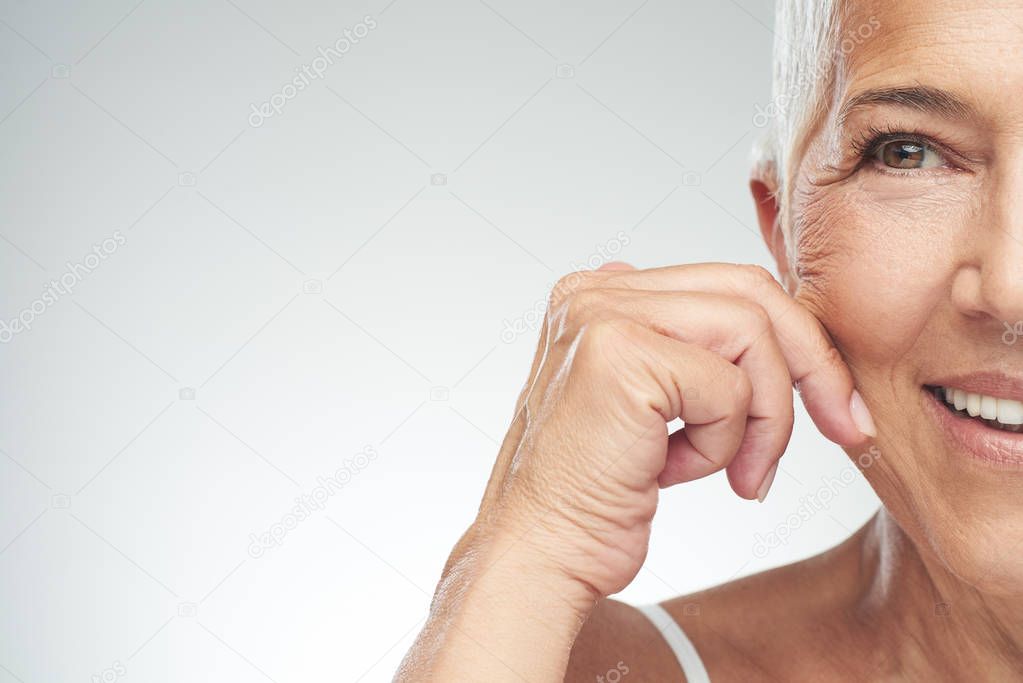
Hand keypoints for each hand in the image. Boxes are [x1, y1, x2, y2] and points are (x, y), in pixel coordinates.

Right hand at [469, 262, 874, 602]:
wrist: (540, 554)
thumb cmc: (593, 494)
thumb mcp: (641, 406)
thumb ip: (677, 351)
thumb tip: (748, 323)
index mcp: (598, 295)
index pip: (728, 285)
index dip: (794, 342)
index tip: (832, 406)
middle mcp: (594, 293)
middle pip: (751, 292)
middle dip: (812, 364)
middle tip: (845, 427)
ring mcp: (602, 317)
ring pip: (752, 333)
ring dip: (763, 417)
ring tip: (738, 472)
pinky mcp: (620, 356)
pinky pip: (728, 388)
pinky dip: (724, 445)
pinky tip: (672, 475)